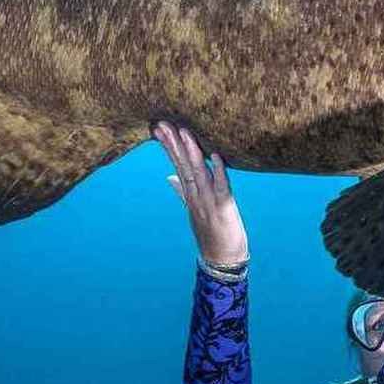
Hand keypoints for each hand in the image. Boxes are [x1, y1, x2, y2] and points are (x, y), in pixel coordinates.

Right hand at [154, 121, 248, 266]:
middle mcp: (196, 196)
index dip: (168, 147)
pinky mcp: (225, 208)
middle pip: (183, 165)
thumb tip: (169, 177)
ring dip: (192, 152)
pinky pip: (222, 187)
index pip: (177, 165)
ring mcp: (209, 202)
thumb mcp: (193, 210)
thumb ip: (181, 192)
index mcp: (190, 194)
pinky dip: (220, 171)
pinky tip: (216, 156)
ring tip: (185, 132)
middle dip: (173, 144)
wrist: (222, 260)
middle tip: (163, 123)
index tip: (159, 128)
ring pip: (199, 172)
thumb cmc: (210, 234)